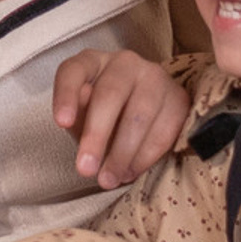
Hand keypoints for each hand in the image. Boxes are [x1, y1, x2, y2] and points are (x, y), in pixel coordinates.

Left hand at [52, 48, 189, 188]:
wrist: (148, 115)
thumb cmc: (105, 115)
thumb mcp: (82, 114)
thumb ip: (78, 114)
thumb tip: (77, 121)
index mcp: (92, 62)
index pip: (74, 71)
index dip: (67, 96)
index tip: (62, 123)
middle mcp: (125, 63)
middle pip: (109, 95)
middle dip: (96, 136)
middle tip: (85, 169)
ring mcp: (155, 77)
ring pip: (139, 116)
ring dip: (122, 153)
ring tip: (108, 179)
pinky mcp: (179, 99)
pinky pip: (163, 131)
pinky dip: (145, 157)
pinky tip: (131, 172)